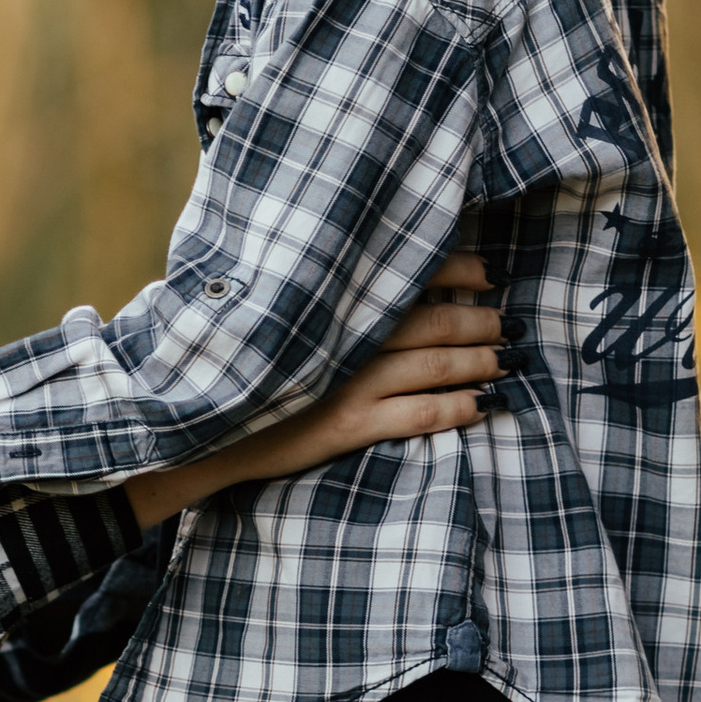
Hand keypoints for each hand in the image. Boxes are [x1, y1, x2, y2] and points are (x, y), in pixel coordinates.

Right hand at [123, 253, 505, 526]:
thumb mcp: (265, 319)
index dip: (454, 271)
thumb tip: (352, 276)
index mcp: (328, 306)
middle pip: (435, 322)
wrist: (196, 430)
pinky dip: (458, 408)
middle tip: (503, 322)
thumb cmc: (230, 368)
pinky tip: (481, 406)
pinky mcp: (348, 427)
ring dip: (480, 362)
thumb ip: (307, 298)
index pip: (405, 276)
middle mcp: (344, 339)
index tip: (483, 273)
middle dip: (479, 321)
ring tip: (504, 360)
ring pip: (437, 366)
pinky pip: (421, 415)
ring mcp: (349, 384)